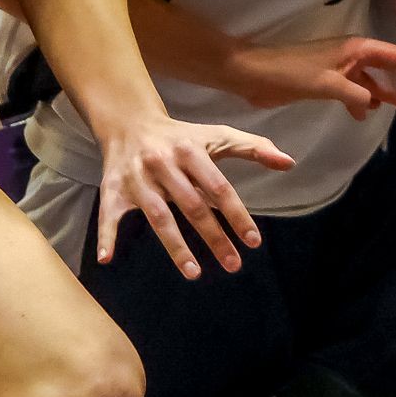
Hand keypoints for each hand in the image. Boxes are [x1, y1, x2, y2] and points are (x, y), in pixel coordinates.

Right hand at [96, 115, 294, 276]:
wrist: (129, 122)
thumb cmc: (182, 135)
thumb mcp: (218, 135)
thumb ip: (254, 148)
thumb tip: (289, 162)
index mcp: (191, 151)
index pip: (219, 188)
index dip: (237, 215)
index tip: (254, 242)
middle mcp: (164, 164)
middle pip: (192, 207)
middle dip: (214, 238)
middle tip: (233, 265)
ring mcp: (137, 179)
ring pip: (157, 216)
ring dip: (175, 247)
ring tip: (194, 274)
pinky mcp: (112, 189)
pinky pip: (108, 215)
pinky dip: (106, 236)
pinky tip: (107, 260)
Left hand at [220, 36, 395, 121]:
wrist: (254, 74)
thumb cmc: (290, 74)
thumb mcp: (327, 85)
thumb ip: (356, 94)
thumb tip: (375, 103)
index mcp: (357, 49)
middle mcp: (353, 54)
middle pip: (391, 62)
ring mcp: (341, 67)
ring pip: (373, 78)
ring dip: (388, 89)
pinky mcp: (328, 81)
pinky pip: (356, 89)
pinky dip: (365, 100)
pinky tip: (367, 114)